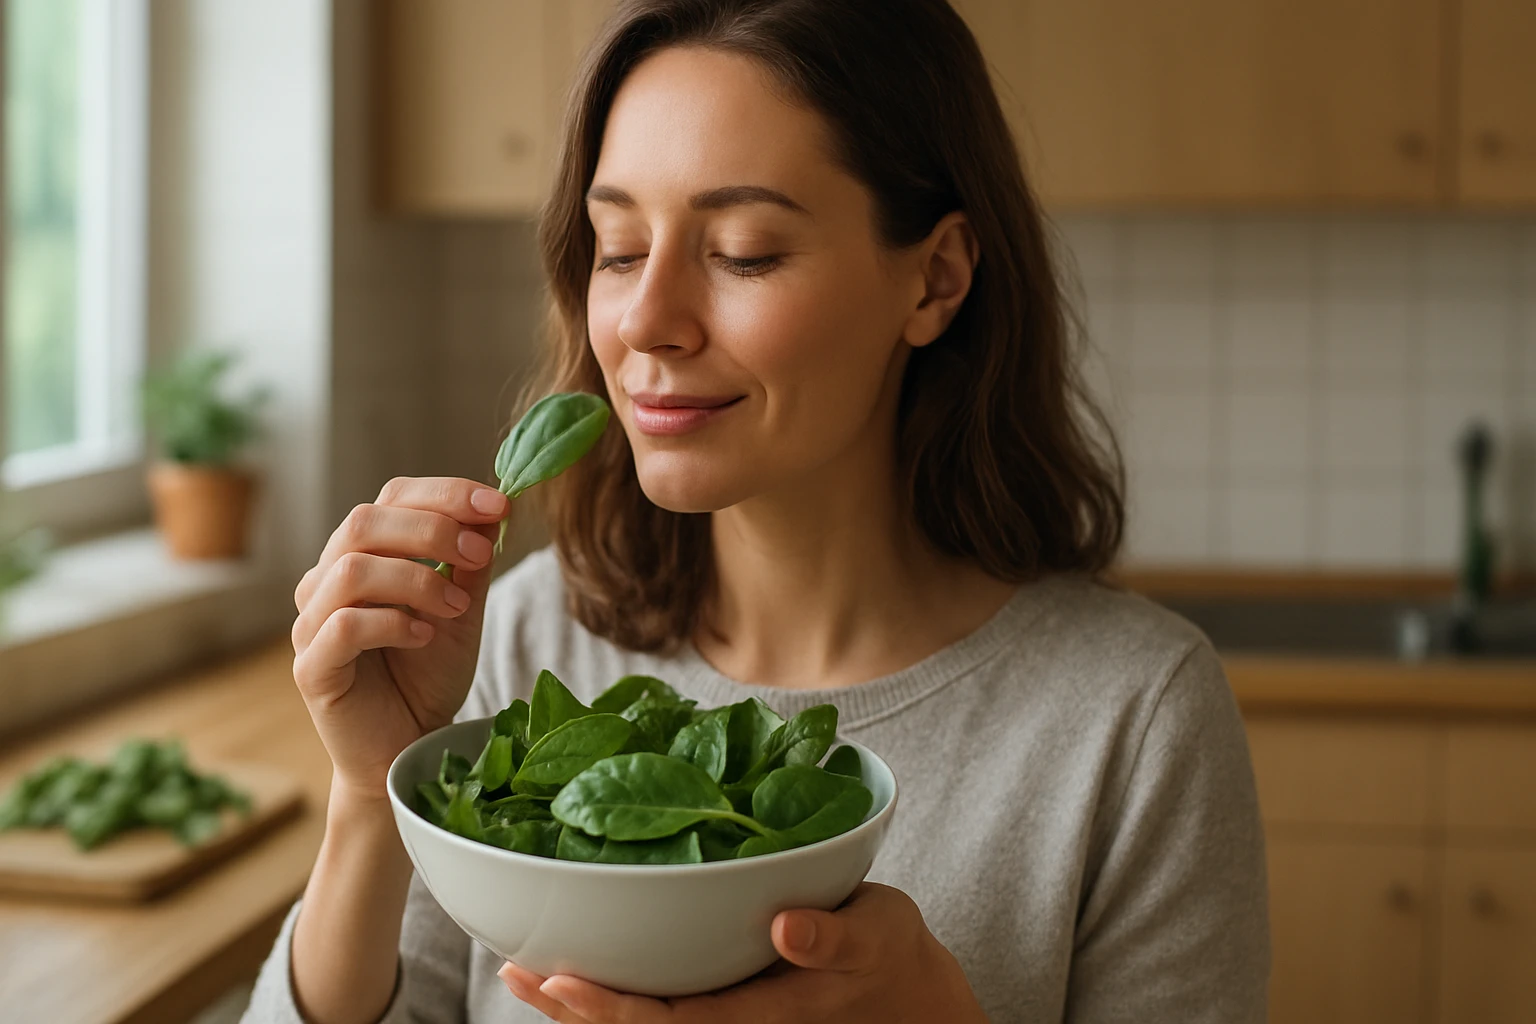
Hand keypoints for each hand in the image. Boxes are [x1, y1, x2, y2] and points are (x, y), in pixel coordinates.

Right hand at [290, 477, 509, 802]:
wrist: (410, 748)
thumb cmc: (429, 675)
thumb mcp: (463, 609)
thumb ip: (471, 562)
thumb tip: (495, 507)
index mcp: (362, 555)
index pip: (391, 497)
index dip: (445, 493)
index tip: (500, 504)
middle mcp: (326, 581)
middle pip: (364, 522)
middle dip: (432, 529)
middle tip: (481, 554)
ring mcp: (312, 625)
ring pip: (351, 570)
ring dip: (416, 579)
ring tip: (456, 606)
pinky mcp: (312, 669)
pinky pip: (343, 627)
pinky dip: (390, 623)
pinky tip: (423, 636)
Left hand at [496, 883, 988, 1023]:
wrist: (901, 989)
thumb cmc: (886, 956)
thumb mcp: (875, 936)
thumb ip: (832, 939)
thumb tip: (785, 927)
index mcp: (760, 1013)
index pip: (673, 1021)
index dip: (614, 1008)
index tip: (565, 980)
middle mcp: (730, 1019)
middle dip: (573, 1008)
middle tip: (517, 972)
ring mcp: (721, 1011)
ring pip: (638, 1017)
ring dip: (577, 1002)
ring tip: (521, 972)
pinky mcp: (718, 994)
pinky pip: (654, 999)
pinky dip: (607, 985)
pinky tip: (571, 963)